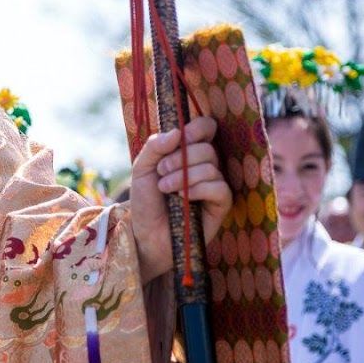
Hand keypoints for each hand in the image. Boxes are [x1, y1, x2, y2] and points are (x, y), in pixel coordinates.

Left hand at [127, 117, 230, 281]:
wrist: (145, 234)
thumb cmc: (145, 201)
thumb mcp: (142, 169)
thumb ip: (155, 146)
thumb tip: (177, 132)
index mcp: (189, 152)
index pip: (206, 128)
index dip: (197, 128)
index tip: (182, 137)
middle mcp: (205, 165)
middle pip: (207, 148)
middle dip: (180, 158)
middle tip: (161, 172)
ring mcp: (215, 185)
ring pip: (211, 167)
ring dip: (183, 176)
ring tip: (165, 188)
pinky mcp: (221, 205)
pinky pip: (219, 188)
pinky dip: (198, 189)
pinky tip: (183, 198)